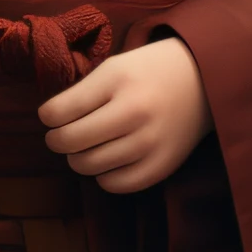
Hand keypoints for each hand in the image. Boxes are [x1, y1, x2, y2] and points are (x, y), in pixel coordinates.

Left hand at [39, 36, 211, 193]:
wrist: (204, 79)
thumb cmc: (149, 71)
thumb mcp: (114, 67)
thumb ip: (83, 93)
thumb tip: (50, 123)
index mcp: (117, 80)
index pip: (59, 111)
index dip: (47, 116)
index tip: (50, 116)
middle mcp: (134, 112)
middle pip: (71, 141)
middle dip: (57, 140)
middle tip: (61, 135)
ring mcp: (150, 142)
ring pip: (89, 165)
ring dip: (78, 158)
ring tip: (86, 147)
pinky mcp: (163, 165)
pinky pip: (116, 184)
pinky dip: (103, 176)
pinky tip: (107, 161)